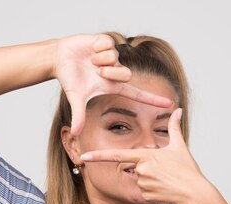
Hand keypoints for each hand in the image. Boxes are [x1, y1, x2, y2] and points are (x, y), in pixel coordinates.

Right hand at [53, 34, 172, 135]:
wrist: (60, 58)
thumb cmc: (70, 79)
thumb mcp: (77, 98)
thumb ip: (79, 116)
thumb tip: (75, 134)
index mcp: (114, 85)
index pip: (138, 94)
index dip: (154, 100)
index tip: (170, 104)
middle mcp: (116, 71)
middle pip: (125, 74)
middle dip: (109, 73)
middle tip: (96, 72)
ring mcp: (113, 57)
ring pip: (115, 58)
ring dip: (99, 60)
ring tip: (90, 61)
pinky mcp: (107, 41)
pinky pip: (108, 44)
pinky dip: (97, 48)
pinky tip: (90, 50)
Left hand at [80, 108, 208, 203]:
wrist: (194, 194)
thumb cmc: (188, 171)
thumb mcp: (180, 147)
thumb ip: (174, 128)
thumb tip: (177, 110)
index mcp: (146, 155)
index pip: (117, 155)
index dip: (99, 156)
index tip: (84, 157)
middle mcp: (141, 169)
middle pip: (136, 169)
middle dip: (148, 171)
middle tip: (166, 174)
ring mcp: (142, 183)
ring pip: (141, 181)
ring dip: (152, 182)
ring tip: (167, 182)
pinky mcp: (145, 195)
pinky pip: (144, 192)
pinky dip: (154, 192)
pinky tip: (166, 192)